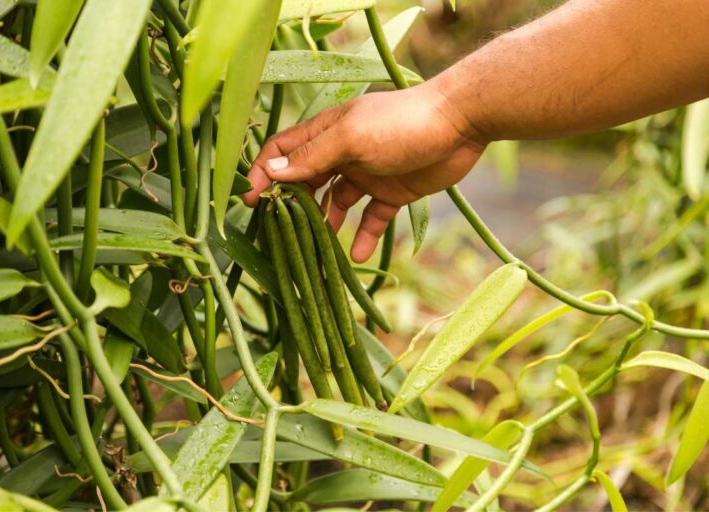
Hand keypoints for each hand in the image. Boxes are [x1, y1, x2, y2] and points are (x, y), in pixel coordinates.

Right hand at [243, 79, 486, 262]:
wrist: (461, 124)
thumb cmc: (401, 123)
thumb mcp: (351, 139)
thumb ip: (312, 157)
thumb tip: (272, 173)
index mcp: (327, 133)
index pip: (284, 151)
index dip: (265, 172)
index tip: (250, 199)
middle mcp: (342, 153)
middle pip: (306, 180)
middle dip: (291, 204)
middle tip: (280, 231)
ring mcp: (367, 174)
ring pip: (335, 203)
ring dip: (324, 224)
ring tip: (315, 249)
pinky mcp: (391, 192)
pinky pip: (370, 218)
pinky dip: (363, 236)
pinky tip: (357, 257)